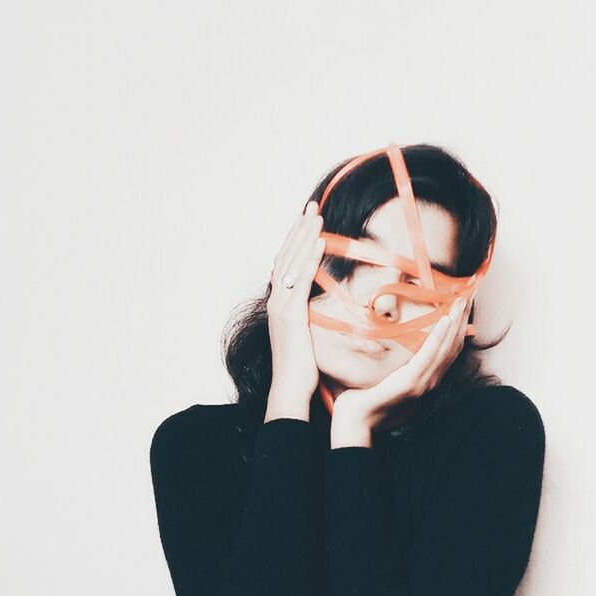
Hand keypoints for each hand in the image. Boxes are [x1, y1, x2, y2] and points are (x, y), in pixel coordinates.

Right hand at [266, 200, 325, 406]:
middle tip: (311, 205)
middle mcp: (276, 300)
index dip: (295, 241)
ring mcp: (281, 306)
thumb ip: (307, 319)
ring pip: (292, 262)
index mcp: (279, 304)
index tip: (306, 221)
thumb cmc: (300, 369)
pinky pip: (301, 279)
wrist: (289, 389)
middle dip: (299, 229)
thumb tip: (316, 311)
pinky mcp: (290, 314)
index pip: (286, 264)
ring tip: (316, 214)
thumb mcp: (304, 337)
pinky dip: (309, 258)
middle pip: (286, 256)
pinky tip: (320, 241)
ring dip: (304, 236)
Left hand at [332, 296, 469, 430]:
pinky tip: (445, 320)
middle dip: (462, 320)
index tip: (462, 306)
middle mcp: (430, 381)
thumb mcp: (388, 375)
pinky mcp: (411, 382)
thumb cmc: (367, 396)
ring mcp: (423, 383)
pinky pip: (429, 355)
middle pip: (453, 346)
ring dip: (455, 323)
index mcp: (426, 379)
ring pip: (446, 348)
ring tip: (459, 302)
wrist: (356, 420)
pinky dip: (439, 336)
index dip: (459, 328)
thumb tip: (398, 340)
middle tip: (468, 296)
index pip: (449, 350)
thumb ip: (399, 361)